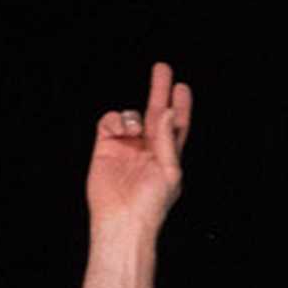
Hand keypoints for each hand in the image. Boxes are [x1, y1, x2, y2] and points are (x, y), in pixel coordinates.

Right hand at [86, 64, 191, 232]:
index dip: (180, 106)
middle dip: (158, 90)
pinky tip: (120, 129)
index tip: (182, 87)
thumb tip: (168, 112)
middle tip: (162, 68)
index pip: (177, 124)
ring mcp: (126, 146)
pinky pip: (109, 122)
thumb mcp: (169, 171)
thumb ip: (168, 140)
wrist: (122, 219)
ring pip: (131, 115)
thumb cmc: (151, 202)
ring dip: (133, 115)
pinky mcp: (105, 146)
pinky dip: (115, 119)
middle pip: (155, 112)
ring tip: (134, 129)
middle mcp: (148, 148)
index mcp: (168, 154)